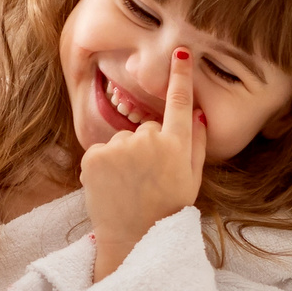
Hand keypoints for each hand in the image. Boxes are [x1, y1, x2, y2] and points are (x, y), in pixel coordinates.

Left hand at [80, 49, 204, 280]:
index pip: (179, 102)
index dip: (180, 76)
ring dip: (125, 157)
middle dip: (148, 146)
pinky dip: (104, 165)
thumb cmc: (167, 210)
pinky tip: (112, 186)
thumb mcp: (192, 179)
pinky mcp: (94, 156)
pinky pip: (102, 151)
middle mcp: (148, 141)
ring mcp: (119, 147)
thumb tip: (197, 113)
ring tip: (130, 185)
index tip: (181, 52)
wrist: (134, 239)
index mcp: (176, 145)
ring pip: (123, 140)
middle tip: (150, 178)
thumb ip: (195, 143)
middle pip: (148, 128)